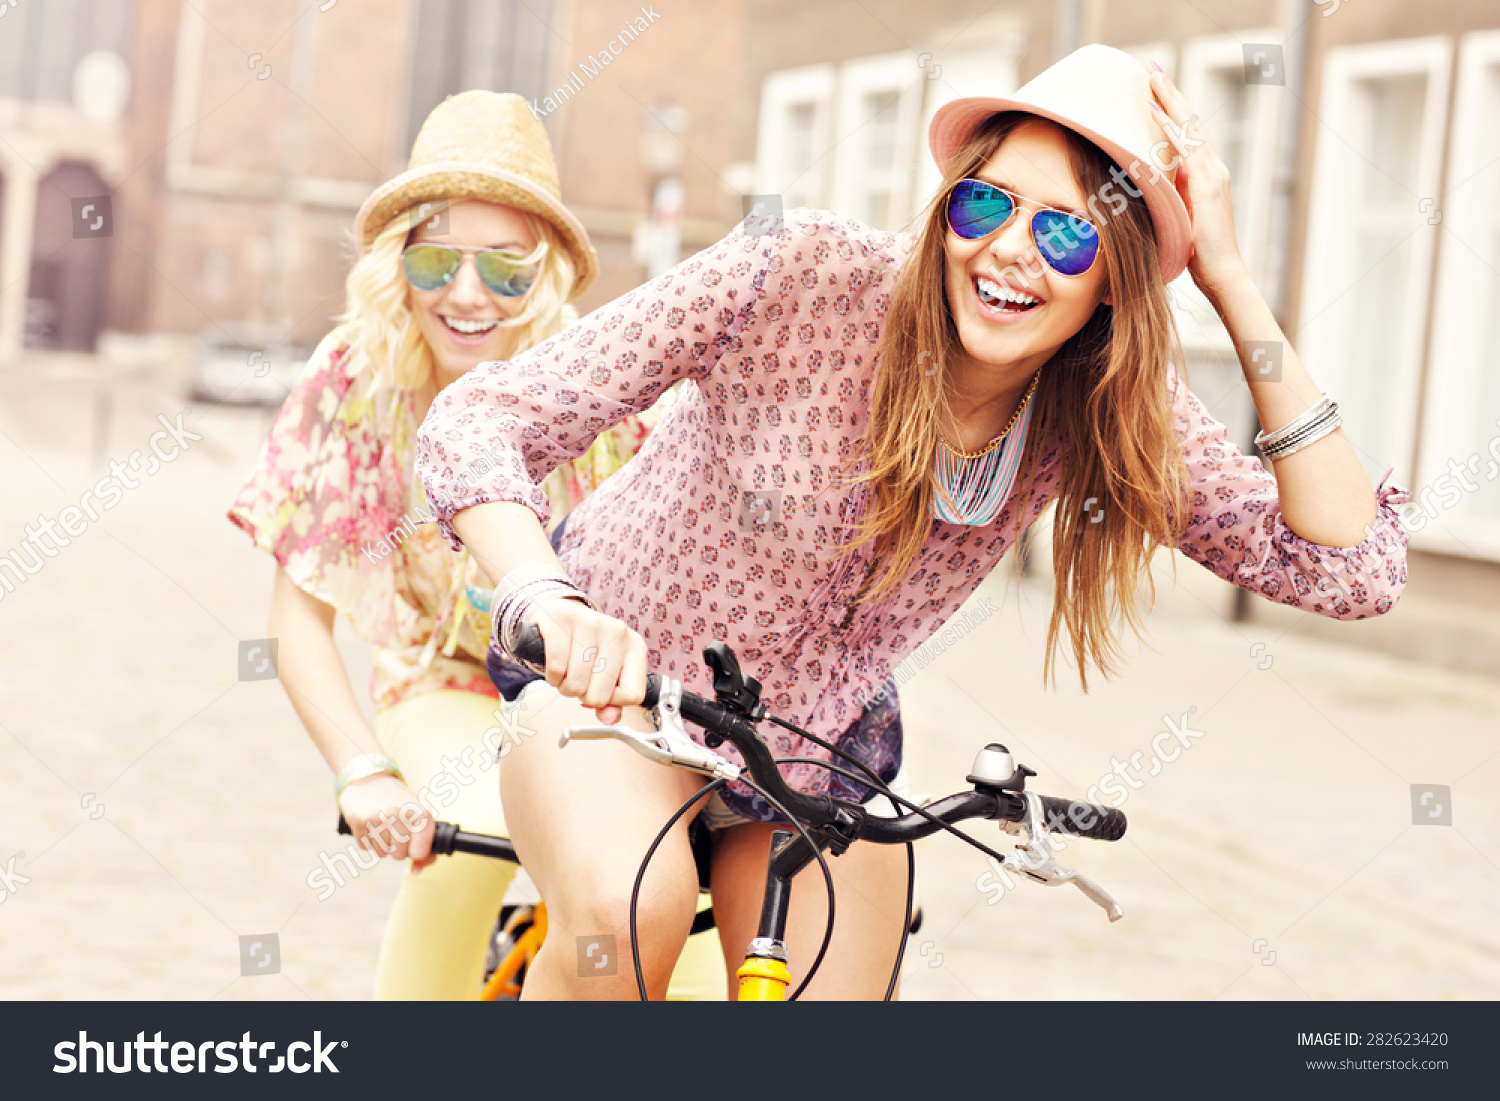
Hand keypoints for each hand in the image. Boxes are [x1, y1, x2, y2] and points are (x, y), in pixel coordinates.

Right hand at [336, 773, 435, 871]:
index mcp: (420, 813)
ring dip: (381, 844)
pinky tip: (370, 824)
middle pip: (399, 855)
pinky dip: (367, 840)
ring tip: (382, 825)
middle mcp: (400, 814)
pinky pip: (365, 847)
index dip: (415, 852)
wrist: (369, 777)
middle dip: (397, 848)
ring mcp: (379, 817)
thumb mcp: (417, 814)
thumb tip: (416, 871)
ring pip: (382, 853)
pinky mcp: (359, 821)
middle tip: (394, 830)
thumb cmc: (397, 800)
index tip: (412, 843)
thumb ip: (424, 844)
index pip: (420, 853)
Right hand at [532, 595, 647, 724]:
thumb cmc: (585, 649)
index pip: (633, 694)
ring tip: (566, 671)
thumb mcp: (606, 673)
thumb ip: (612, 701)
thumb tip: (609, 719)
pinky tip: (555, 666)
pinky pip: (556, 666)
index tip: (601, 692)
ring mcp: (590, 622)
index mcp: (635, 647)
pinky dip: (552, 675)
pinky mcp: (562, 618)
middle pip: (600, 694)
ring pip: (576, 683)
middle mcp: (617, 632)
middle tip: (578, 680)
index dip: (612, 702)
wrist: (560, 617)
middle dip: (582, 695)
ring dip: (564, 686)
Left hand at [1147, 65, 1250, 299]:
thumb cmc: (1197, 253)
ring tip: (1154, 78)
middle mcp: (1213, 169)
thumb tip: (1153, 185)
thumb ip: (1172, 197)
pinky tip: (1157, 109)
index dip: (1171, 110)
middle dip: (1171, 94)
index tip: (1154, 90)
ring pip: (1190, 127)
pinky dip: (1173, 127)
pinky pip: (1188, 148)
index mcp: (1204, 176)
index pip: (1187, 135)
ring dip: (1171, 100)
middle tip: (1152, 70)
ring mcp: (1213, 174)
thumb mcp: (1179, 218)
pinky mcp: (1209, 184)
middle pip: (1190, 122)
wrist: (1222, 274)